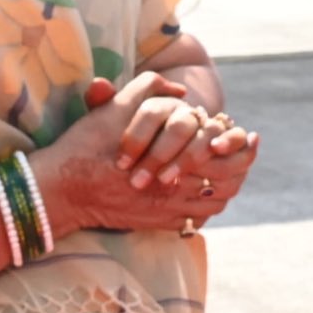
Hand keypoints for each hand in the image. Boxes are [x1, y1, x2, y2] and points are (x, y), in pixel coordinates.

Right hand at [38, 74, 261, 236]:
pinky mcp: (159, 223)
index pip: (224, 153)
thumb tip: (179, 91)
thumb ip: (149, 89)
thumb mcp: (116, 107)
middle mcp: (176, 187)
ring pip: (217, 201)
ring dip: (227, 186)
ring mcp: (169, 209)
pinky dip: (207, 206)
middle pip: (229, 181)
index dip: (242, 146)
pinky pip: (197, 219)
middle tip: (247, 154)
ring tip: (231, 172)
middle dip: (242, 166)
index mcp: (174, 156)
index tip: (251, 137)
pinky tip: (206, 192)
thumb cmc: (87, 146)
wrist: (61, 190)